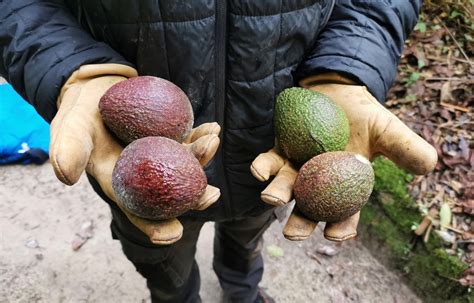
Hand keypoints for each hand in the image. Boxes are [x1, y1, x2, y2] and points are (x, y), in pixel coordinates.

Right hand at [50, 64, 220, 244]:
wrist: (95, 90)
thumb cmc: (80, 114)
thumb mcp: (69, 129)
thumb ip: (68, 150)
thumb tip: (66, 177)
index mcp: (122, 184)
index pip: (138, 212)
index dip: (155, 227)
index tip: (174, 235)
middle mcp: (146, 175)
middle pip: (172, 194)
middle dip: (194, 198)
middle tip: (210, 195)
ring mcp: (161, 156)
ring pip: (185, 166)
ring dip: (202, 159)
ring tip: (212, 143)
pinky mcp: (170, 136)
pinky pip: (189, 139)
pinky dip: (200, 135)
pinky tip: (212, 128)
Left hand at [251, 73, 437, 241]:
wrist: (338, 90)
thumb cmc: (364, 115)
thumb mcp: (388, 130)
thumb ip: (405, 148)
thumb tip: (429, 166)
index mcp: (344, 186)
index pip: (343, 214)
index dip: (340, 227)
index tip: (334, 234)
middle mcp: (317, 183)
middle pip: (308, 209)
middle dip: (299, 223)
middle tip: (294, 233)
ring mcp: (296, 167)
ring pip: (285, 188)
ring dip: (276, 195)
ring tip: (272, 198)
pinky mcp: (280, 150)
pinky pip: (268, 162)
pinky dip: (262, 167)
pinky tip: (260, 170)